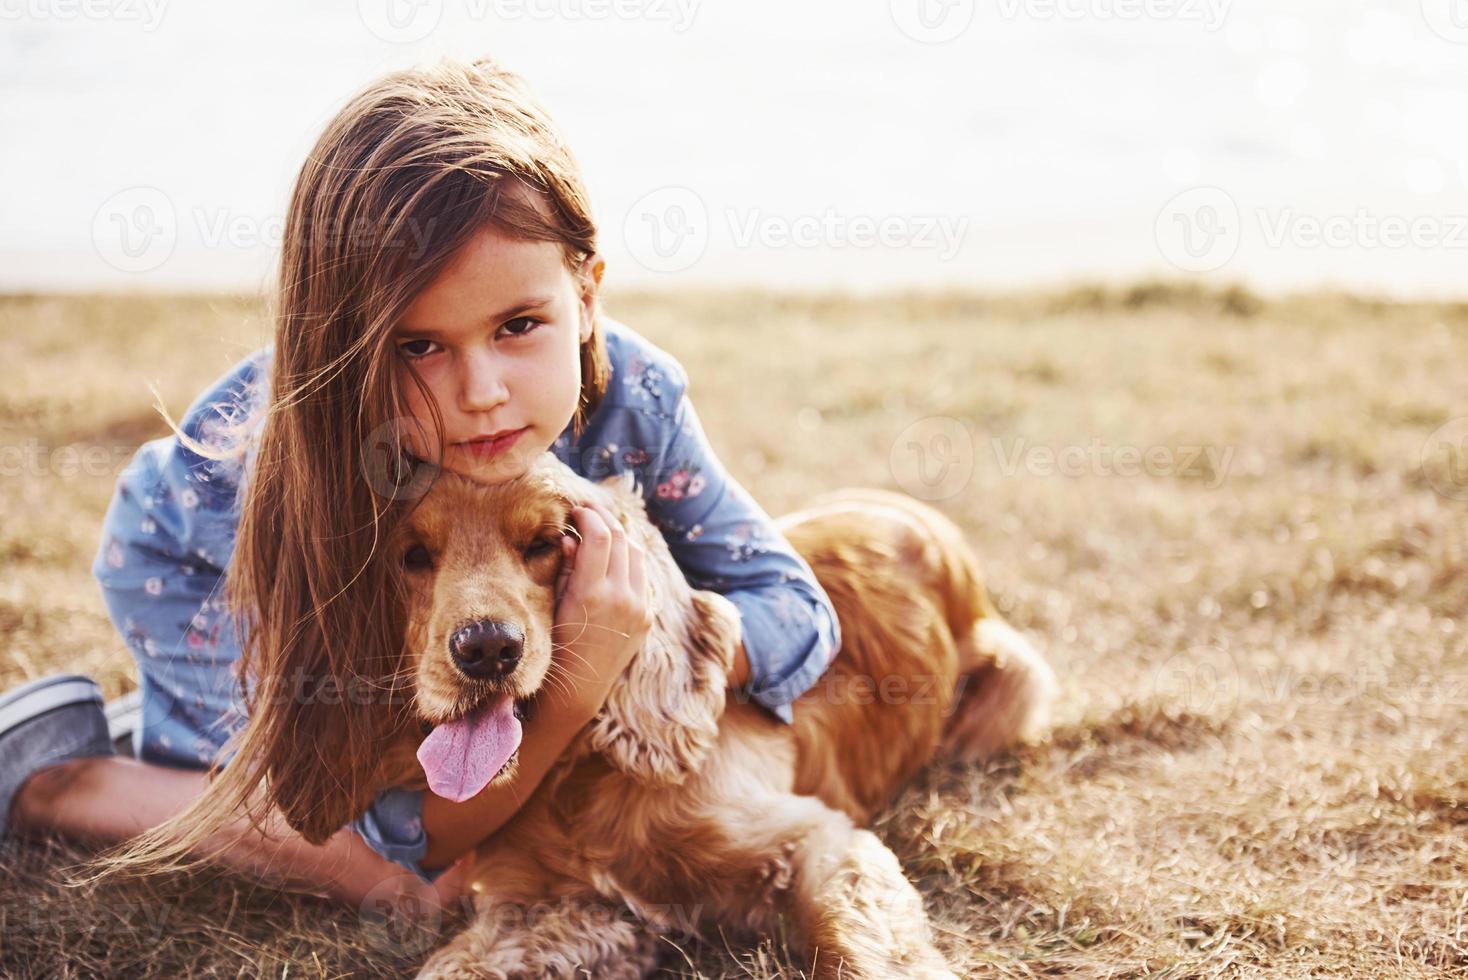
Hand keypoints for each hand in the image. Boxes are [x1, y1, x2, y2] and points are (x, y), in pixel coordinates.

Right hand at [548, 499, 651, 718]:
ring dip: (619, 538)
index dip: (588, 516)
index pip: (600, 535)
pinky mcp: (647, 616)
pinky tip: (613, 561)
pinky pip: (642, 577)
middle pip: (621, 538)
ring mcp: (639, 607)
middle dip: (604, 520)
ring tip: (600, 534)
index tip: (575, 512)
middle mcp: (621, 598)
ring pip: (636, 554)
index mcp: (592, 593)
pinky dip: (629, 561)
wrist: (579, 688)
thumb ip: (566, 567)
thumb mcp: (553, 604)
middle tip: (588, 515)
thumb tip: (573, 537)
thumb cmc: (555, 644)